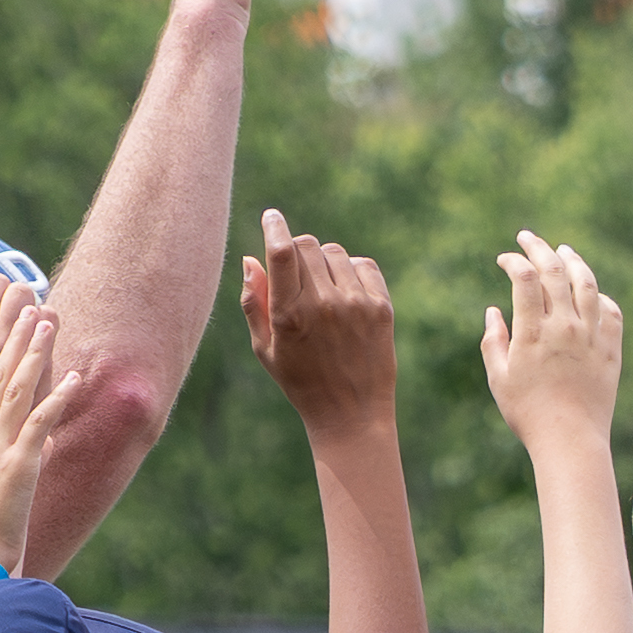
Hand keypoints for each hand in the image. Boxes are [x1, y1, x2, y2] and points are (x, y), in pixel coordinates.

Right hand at [0, 305, 65, 581]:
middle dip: (17, 340)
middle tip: (31, 305)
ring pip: (16, 390)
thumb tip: (38, 449)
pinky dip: (56, 400)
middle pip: (0, 376)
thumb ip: (15, 461)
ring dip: (34, 355)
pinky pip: (38, 425)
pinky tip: (73, 379)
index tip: (16, 326)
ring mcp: (0, 448)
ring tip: (48, 322)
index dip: (3, 352)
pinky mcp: (18, 466)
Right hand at [243, 208, 396, 429]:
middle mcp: (324, 305)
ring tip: (322, 293)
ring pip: (334, 252)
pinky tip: (346, 295)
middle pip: (307, 245)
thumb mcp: (265, 349)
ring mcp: (356, 305)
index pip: (283, 253)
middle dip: (297, 250)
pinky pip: (363, 265)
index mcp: (290, 315)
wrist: (352, 415)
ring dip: (323, 262)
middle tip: (297, 274)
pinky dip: (351, 271)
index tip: (272, 216)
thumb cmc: (301, 382)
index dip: (275, 227)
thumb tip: (251, 258)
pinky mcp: (381, 308)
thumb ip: (254, 302)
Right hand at [481, 232, 625, 449]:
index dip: (513, 260)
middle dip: (538, 247)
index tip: (505, 260)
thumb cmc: (529, 415)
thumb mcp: (499, 379)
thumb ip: (494, 341)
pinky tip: (590, 292)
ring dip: (573, 261)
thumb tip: (493, 310)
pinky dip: (599, 296)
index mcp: (533, 333)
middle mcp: (565, 327)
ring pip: (587, 284)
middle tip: (527, 237)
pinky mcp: (611, 350)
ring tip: (563, 251)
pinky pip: (611, 312)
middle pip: (554, 271)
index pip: (524, 278)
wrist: (571, 441)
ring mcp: (592, 337)